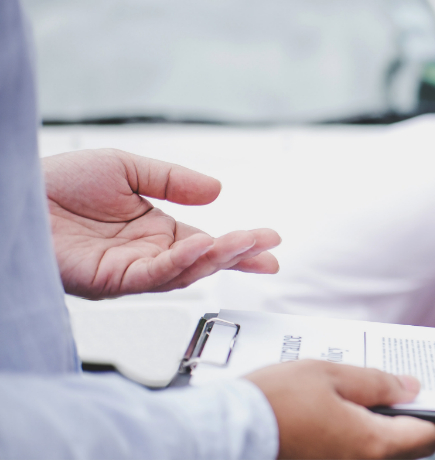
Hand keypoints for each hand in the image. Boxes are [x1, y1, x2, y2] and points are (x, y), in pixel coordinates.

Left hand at [43, 149, 279, 297]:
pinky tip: (202, 247)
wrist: (14, 191)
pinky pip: (153, 276)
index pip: (206, 244)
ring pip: (184, 273)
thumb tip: (216, 191)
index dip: (239, 245)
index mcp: (153, 233)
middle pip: (203, 263)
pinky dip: (181, 263)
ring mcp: (129, 271)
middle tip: (270, 251)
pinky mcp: (110, 281)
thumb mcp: (127, 168)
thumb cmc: (56, 183)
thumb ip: (172, 181)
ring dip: (218, 259)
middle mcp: (145, 256)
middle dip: (239, 257)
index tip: (270, 241)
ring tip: (247, 243)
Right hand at [246, 360, 434, 458]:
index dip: (428, 412)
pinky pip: (351, 456)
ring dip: (372, 430)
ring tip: (346, 403)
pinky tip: (329, 419)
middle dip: (400, 422)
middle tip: (379, 395)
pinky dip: (349, 440)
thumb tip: (411, 387)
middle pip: (405, 449)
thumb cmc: (275, 402)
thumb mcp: (331, 375)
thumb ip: (378, 383)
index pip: (428, 436)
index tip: (415, 395)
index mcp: (372, 444)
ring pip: (377, 454)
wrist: (227, 432)